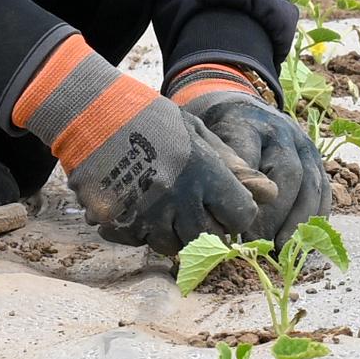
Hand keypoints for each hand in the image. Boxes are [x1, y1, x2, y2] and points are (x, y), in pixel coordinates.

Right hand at [55, 87, 266, 252]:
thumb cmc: (150, 117)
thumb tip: (269, 193)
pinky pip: (140, 241)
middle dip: (211, 228)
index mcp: (204, 173)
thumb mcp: (198, 131)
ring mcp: (146, 214)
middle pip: (211, 239)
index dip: (237, 211)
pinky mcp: (118, 222)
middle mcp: (178, 199)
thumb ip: (231, 165)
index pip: (241, 216)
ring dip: (176, 233)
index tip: (227, 203)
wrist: (90, 112)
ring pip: (174, 246)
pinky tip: (141, 207)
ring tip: (168, 206)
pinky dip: (144, 231)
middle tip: (198, 209)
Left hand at [169, 64, 327, 239]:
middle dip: (275, 213)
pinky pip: (324, 191)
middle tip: (259, 244)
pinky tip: (304, 243)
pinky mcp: (317, 161)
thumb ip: (215, 171)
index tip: (237, 224)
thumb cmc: (217, 136)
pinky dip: (316, 219)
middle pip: (288, 173)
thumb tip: (222, 217)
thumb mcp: (205, 144)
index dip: (248, 194)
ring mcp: (304, 146)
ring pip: (311, 184)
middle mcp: (282, 132)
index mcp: (248, 124)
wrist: (240, 110)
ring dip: (298, 221)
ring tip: (282, 249)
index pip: (251, 159)